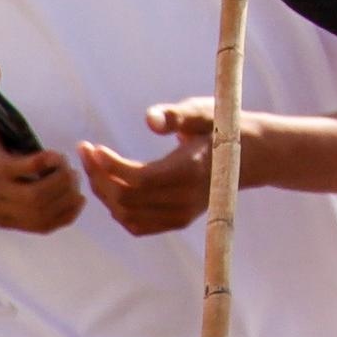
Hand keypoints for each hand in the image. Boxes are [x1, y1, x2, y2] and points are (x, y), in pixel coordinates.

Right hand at [0, 81, 81, 232]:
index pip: (11, 169)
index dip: (38, 165)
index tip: (57, 154)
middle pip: (28, 198)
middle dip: (58, 185)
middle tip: (73, 169)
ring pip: (33, 216)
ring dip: (62, 202)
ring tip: (77, 185)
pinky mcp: (1, 220)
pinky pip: (34, 228)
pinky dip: (59, 220)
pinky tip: (75, 205)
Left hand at [74, 102, 223, 236]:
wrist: (251, 154)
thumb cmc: (222, 125)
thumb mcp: (202, 111)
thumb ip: (176, 115)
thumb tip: (149, 119)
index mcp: (190, 172)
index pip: (138, 179)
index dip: (110, 166)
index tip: (92, 147)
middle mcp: (184, 199)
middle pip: (126, 199)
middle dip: (99, 176)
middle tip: (85, 151)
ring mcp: (180, 215)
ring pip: (126, 215)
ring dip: (104, 192)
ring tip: (93, 165)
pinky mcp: (177, 221)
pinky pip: (136, 224)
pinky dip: (117, 209)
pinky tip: (110, 186)